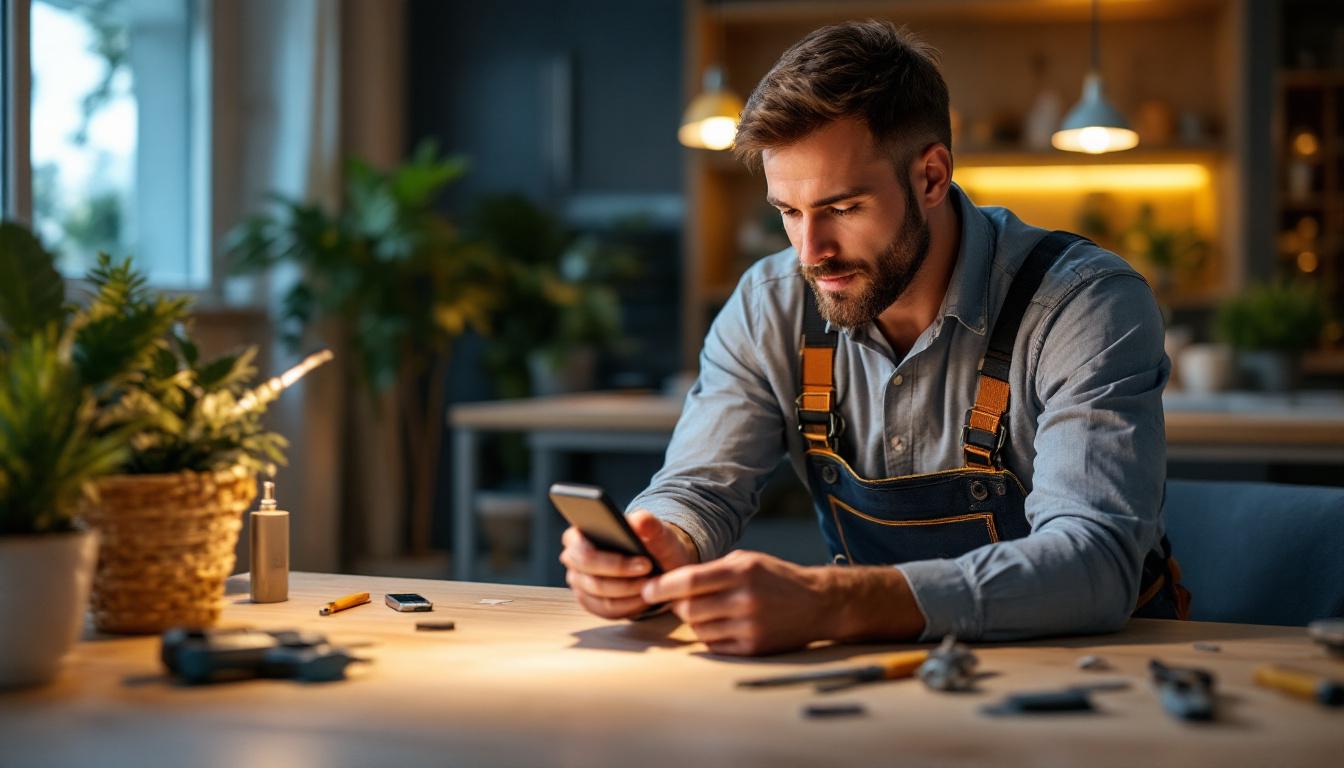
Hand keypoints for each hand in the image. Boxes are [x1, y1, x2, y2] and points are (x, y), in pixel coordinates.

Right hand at [560, 510, 697, 618]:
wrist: (658, 563)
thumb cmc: (651, 543)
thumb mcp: (656, 531)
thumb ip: (649, 524)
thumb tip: (640, 521)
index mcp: (578, 535)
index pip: (583, 551)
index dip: (613, 561)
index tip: (645, 562)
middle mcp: (573, 560)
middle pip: (591, 579)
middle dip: (625, 579)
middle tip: (650, 572)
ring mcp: (580, 583)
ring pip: (602, 598)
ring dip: (630, 593)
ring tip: (652, 585)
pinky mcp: (591, 603)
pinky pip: (608, 611)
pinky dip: (630, 606)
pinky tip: (647, 597)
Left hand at [640, 550, 836, 655]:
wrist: (818, 604)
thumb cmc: (775, 578)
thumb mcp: (747, 561)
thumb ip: (712, 570)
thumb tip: (670, 583)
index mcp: (741, 571)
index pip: (689, 580)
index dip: (661, 587)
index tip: (646, 591)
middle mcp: (744, 598)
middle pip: (688, 609)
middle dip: (678, 606)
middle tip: (681, 602)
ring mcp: (749, 626)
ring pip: (698, 629)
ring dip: (695, 622)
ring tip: (709, 612)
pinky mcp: (754, 648)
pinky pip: (714, 646)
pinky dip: (710, 637)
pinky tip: (722, 626)